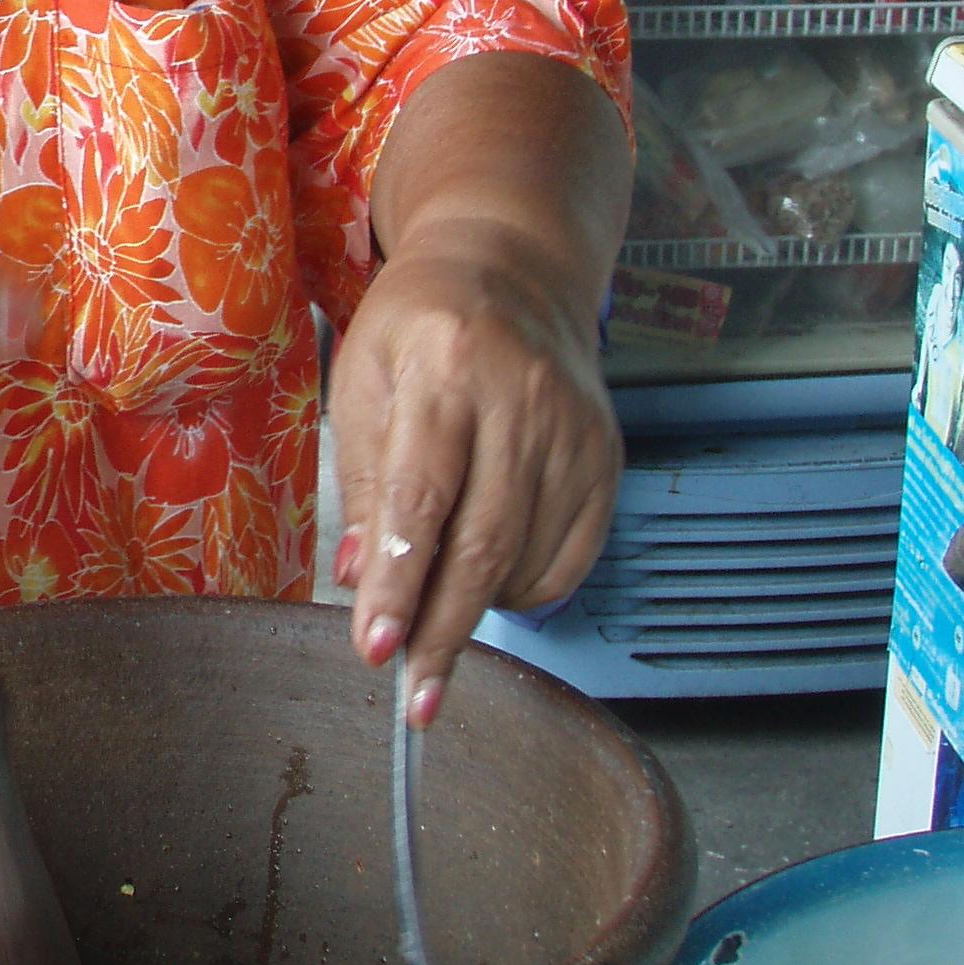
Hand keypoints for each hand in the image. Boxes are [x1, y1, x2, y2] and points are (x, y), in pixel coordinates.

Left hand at [328, 220, 620, 724]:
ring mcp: (574, 430)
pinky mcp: (606, 457)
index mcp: (445, 365)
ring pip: (528, 559)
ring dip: (477, 612)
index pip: (421, 495)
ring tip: (434, 627)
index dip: (398, 580)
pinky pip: (570, 558)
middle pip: (483, 542)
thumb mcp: (364, 377)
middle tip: (414, 698)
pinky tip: (489, 585)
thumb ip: (364, 479)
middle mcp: (521, 397)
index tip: (376, 648)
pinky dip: (525, 590)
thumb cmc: (419, 322)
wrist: (514, 266)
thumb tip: (357, 576)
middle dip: (443, 631)